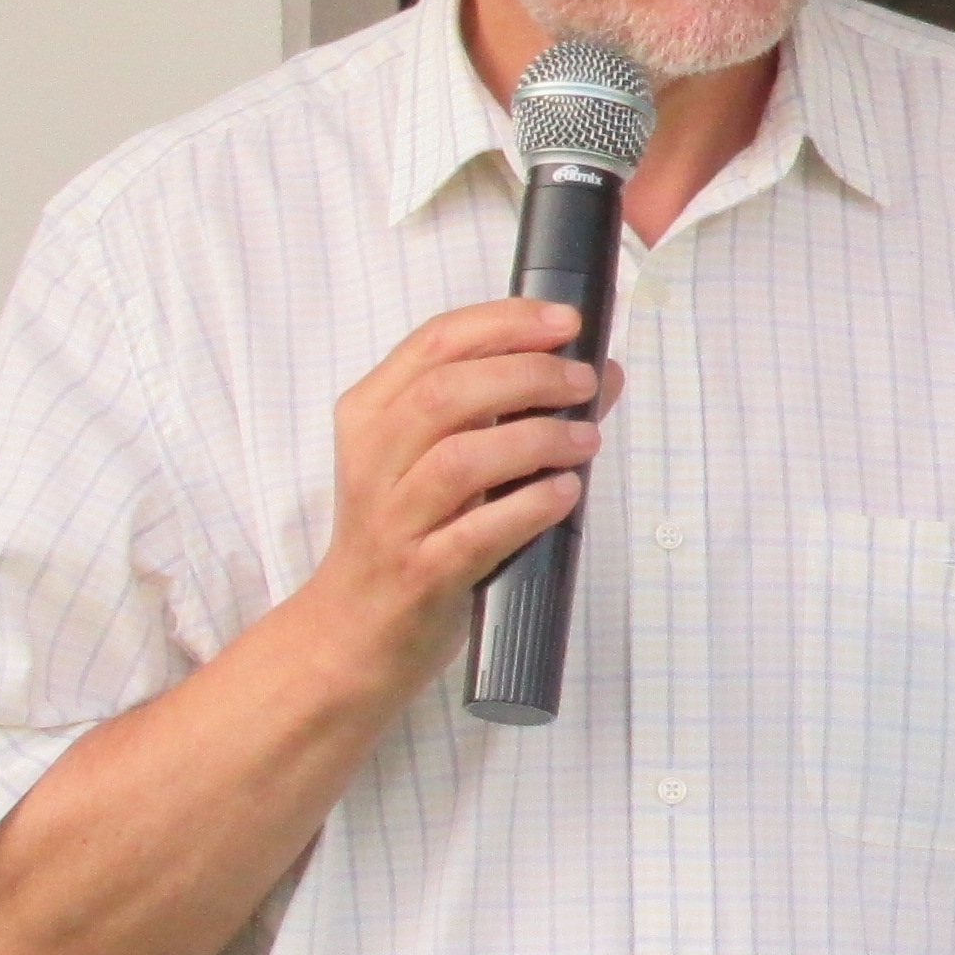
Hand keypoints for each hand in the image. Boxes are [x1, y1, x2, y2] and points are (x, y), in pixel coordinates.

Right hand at [304, 300, 614, 697]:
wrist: (352, 632)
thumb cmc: (410, 530)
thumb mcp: (444, 459)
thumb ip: (514, 411)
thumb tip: (602, 372)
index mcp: (372, 413)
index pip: (436, 342)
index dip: (507, 323)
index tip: (568, 322)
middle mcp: (373, 458)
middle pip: (448, 392)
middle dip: (528, 376)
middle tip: (583, 383)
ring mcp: (392, 519)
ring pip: (461, 459)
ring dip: (536, 439)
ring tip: (586, 440)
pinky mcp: (419, 574)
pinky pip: (476, 532)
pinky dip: (529, 507)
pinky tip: (564, 493)